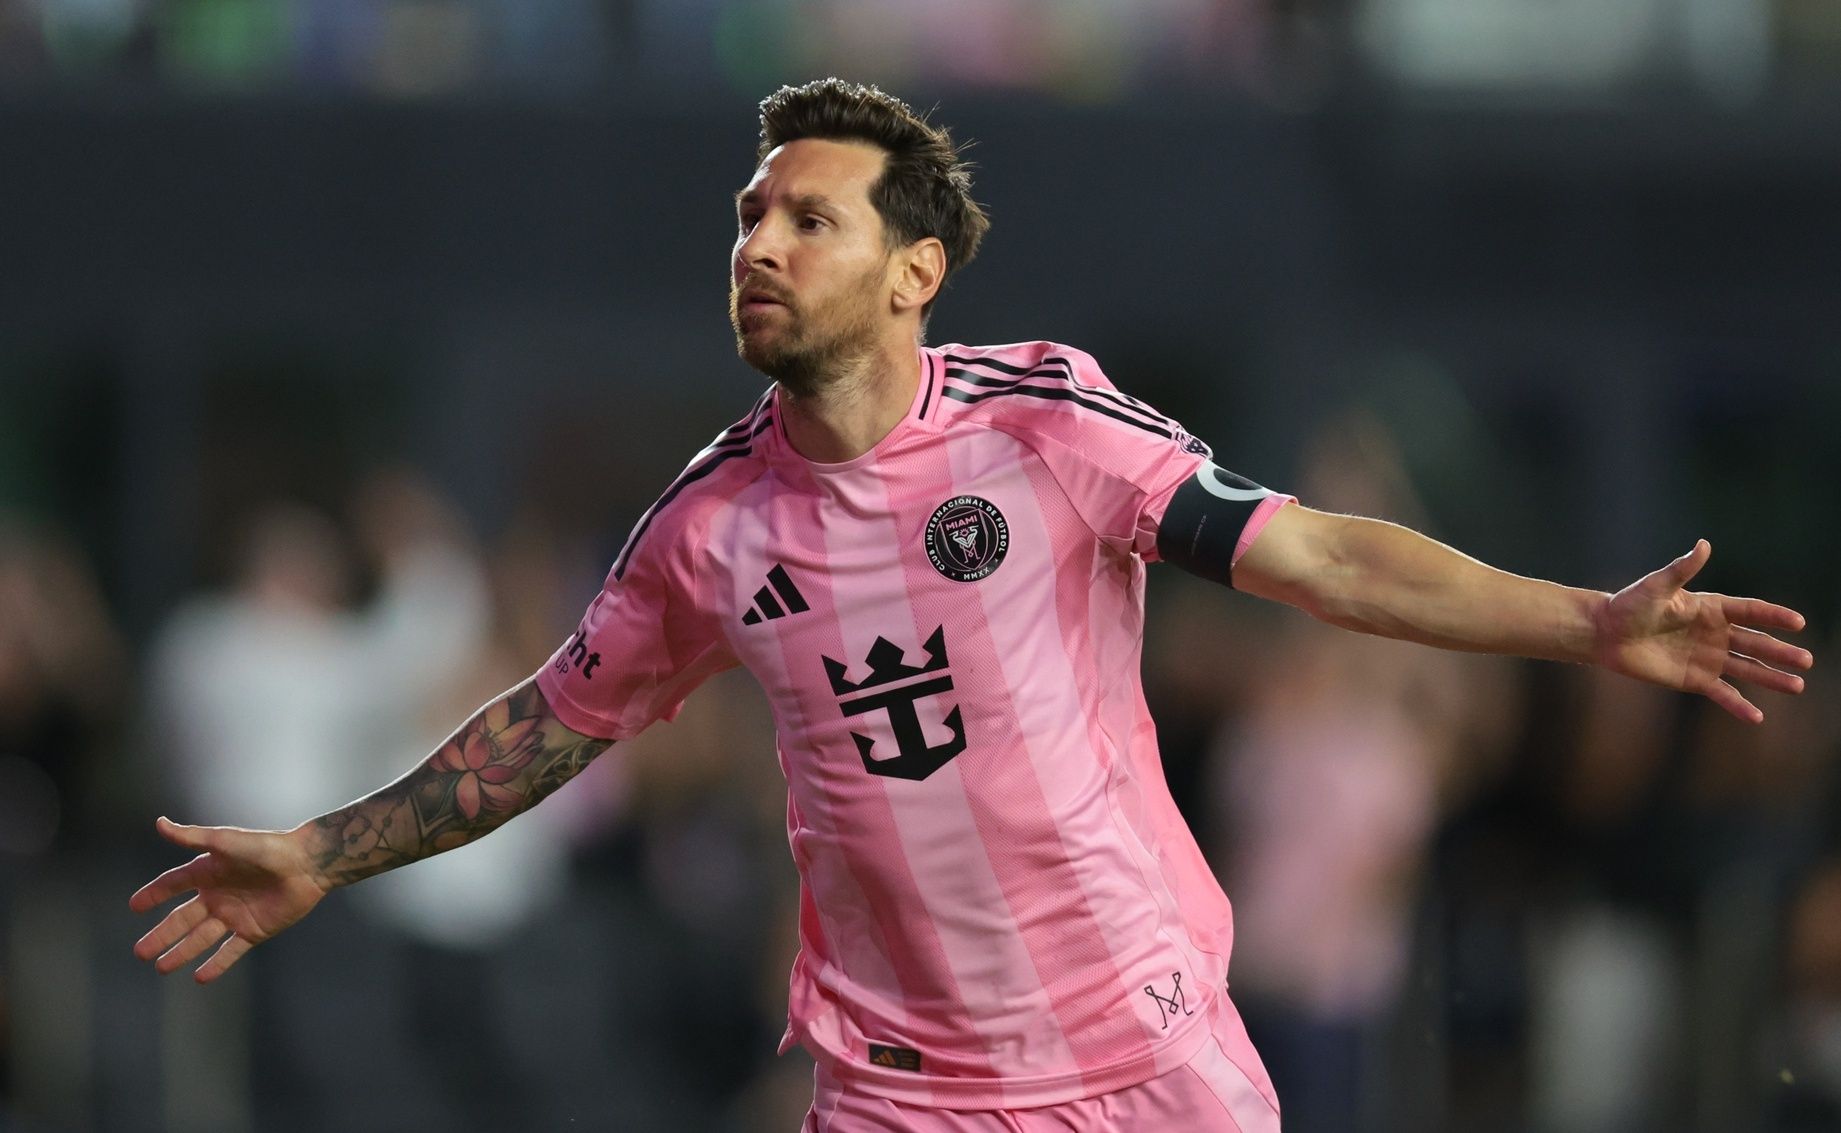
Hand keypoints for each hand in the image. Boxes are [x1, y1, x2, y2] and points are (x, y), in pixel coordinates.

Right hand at [130, 817, 331, 982]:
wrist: (307, 864)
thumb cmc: (266, 848)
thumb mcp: (226, 842)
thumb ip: (192, 837)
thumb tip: (159, 823)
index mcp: (209, 873)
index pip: (173, 885)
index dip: (154, 894)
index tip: (134, 906)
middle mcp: (218, 896)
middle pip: (183, 919)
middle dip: (161, 936)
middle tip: (140, 953)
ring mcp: (235, 915)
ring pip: (201, 939)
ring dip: (181, 953)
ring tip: (161, 968)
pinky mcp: (254, 931)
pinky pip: (230, 951)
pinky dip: (216, 965)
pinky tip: (199, 978)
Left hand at [1594, 539, 1812, 722]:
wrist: (1606, 633)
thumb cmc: (1630, 604)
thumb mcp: (1657, 586)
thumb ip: (1682, 569)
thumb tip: (1703, 544)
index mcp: (1711, 608)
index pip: (1751, 611)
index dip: (1774, 616)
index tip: (1798, 623)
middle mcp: (1716, 633)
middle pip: (1756, 643)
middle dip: (1782, 652)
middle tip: (1806, 660)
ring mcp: (1708, 658)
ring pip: (1747, 669)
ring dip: (1772, 678)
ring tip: (1798, 686)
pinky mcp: (1694, 679)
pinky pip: (1722, 694)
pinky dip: (1739, 706)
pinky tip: (1758, 717)